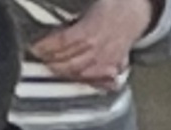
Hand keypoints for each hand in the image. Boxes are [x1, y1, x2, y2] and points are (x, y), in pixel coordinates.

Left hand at [31, 0, 151, 88]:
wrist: (135, 12)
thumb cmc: (111, 5)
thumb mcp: (92, 3)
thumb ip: (73, 18)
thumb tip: (56, 27)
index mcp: (90, 32)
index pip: (62, 43)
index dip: (46, 47)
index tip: (34, 46)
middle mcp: (97, 51)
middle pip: (68, 62)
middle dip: (51, 61)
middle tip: (39, 57)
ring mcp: (105, 63)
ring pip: (78, 74)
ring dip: (62, 71)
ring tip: (51, 66)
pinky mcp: (112, 70)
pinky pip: (93, 80)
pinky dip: (80, 79)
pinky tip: (70, 76)